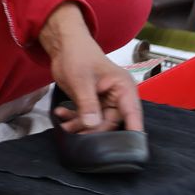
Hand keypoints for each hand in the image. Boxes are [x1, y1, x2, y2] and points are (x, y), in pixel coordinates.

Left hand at [41, 2, 143, 133]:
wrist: (64, 45)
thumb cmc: (78, 54)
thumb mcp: (82, 80)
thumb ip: (88, 104)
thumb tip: (93, 125)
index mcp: (123, 87)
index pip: (132, 113)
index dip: (133, 132)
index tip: (131, 149)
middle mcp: (118, 96)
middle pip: (111, 123)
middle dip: (94, 130)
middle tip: (76, 133)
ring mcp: (105, 101)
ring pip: (97, 123)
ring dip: (80, 126)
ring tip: (65, 125)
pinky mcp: (93, 103)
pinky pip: (87, 118)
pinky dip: (74, 118)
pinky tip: (61, 113)